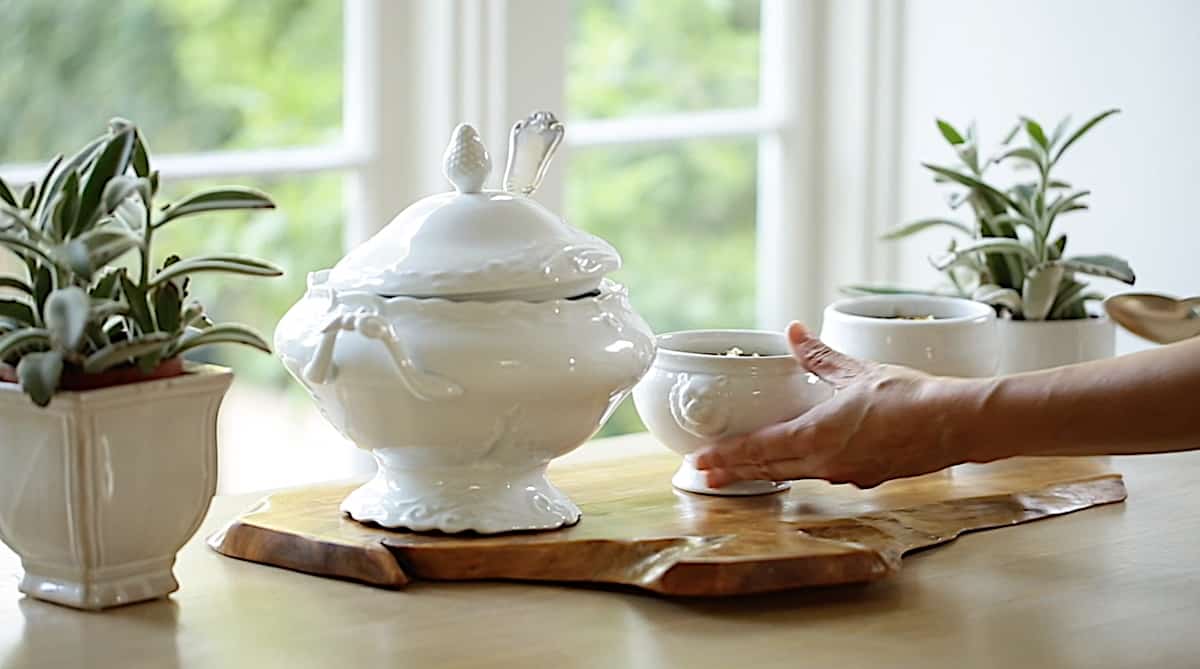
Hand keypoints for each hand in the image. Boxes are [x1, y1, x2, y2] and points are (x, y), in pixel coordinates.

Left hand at [693, 322, 974, 488]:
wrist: (956, 423)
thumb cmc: (910, 396)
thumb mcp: (856, 371)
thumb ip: (818, 355)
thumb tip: (793, 330)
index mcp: (816, 436)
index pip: (758, 450)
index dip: (726, 456)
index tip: (699, 462)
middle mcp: (825, 463)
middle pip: (768, 469)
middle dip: (734, 471)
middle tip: (704, 474)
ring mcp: (846, 475)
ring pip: (793, 474)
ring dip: (763, 473)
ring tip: (739, 474)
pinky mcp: (866, 477)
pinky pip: (820, 475)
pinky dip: (798, 470)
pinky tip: (797, 464)